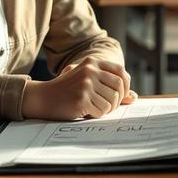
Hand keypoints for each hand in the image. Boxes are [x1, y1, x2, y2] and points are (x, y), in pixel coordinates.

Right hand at [22, 57, 137, 119]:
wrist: (43, 97)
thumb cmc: (68, 90)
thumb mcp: (88, 81)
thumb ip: (110, 86)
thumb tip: (134, 98)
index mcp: (93, 62)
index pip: (121, 72)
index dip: (126, 85)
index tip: (123, 95)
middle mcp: (90, 70)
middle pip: (119, 87)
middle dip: (118, 100)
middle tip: (109, 107)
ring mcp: (86, 84)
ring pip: (112, 101)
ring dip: (107, 109)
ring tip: (95, 108)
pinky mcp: (82, 99)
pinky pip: (102, 111)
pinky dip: (97, 115)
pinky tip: (86, 112)